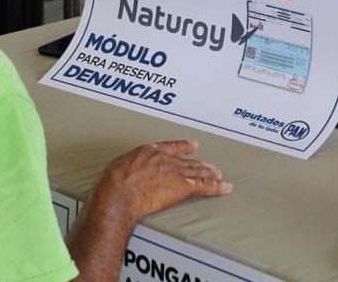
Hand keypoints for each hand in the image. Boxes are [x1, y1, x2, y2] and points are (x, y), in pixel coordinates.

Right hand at [94, 140, 231, 221]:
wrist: (119, 191)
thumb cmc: (113, 182)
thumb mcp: (118, 167)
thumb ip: (128, 169)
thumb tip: (125, 175)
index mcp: (149, 151)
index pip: (171, 147)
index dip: (184, 146)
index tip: (193, 145)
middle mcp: (165, 159)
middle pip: (188, 162)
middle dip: (201, 165)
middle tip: (211, 167)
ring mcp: (175, 172)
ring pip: (198, 172)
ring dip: (211, 175)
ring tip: (220, 176)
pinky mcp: (181, 187)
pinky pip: (204, 186)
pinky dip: (216, 187)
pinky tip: (224, 187)